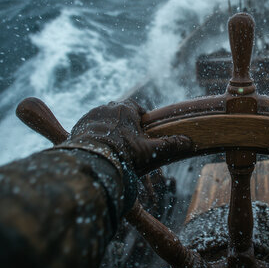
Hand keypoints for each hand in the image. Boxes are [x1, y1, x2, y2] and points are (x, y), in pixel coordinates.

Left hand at [59, 99, 191, 169]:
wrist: (92, 160)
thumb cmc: (123, 152)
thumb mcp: (149, 150)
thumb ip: (169, 145)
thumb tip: (189, 142)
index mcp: (126, 109)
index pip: (136, 109)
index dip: (140, 120)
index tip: (141, 132)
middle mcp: (107, 107)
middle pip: (119, 113)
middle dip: (123, 124)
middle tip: (127, 141)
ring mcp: (91, 115)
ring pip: (103, 119)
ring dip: (108, 129)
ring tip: (111, 146)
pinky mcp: (79, 125)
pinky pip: (89, 127)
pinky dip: (94, 135)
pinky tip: (98, 148)